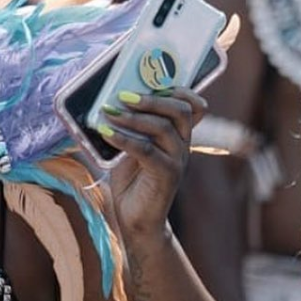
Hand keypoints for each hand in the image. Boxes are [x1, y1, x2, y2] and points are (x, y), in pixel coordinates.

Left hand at [102, 86, 206, 236]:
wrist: (135, 220)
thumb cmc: (132, 182)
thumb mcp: (130, 149)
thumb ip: (130, 128)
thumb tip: (110, 102)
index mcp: (178, 136)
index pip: (193, 106)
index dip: (179, 90)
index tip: (153, 80)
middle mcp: (183, 145)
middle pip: (180, 110)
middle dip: (151, 99)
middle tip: (123, 95)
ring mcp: (178, 160)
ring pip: (163, 128)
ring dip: (133, 117)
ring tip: (109, 112)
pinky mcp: (167, 175)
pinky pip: (147, 150)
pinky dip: (124, 139)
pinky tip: (107, 133)